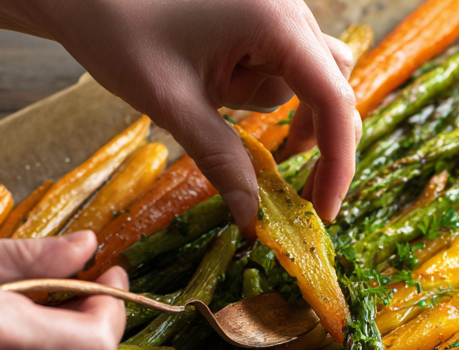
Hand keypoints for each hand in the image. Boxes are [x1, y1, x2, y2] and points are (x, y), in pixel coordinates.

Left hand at [0, 0, 359, 226]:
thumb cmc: (120, 32)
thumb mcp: (174, 106)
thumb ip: (222, 162)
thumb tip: (253, 219)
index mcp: (273, 21)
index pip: (333, 100)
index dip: (338, 161)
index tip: (324, 211)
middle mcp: (286, 6)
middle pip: (332, 88)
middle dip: (317, 144)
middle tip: (297, 199)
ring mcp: (275, 5)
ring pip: (307, 77)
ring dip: (281, 111)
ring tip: (220, 108)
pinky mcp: (258, 11)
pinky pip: (284, 61)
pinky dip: (267, 91)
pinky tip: (225, 94)